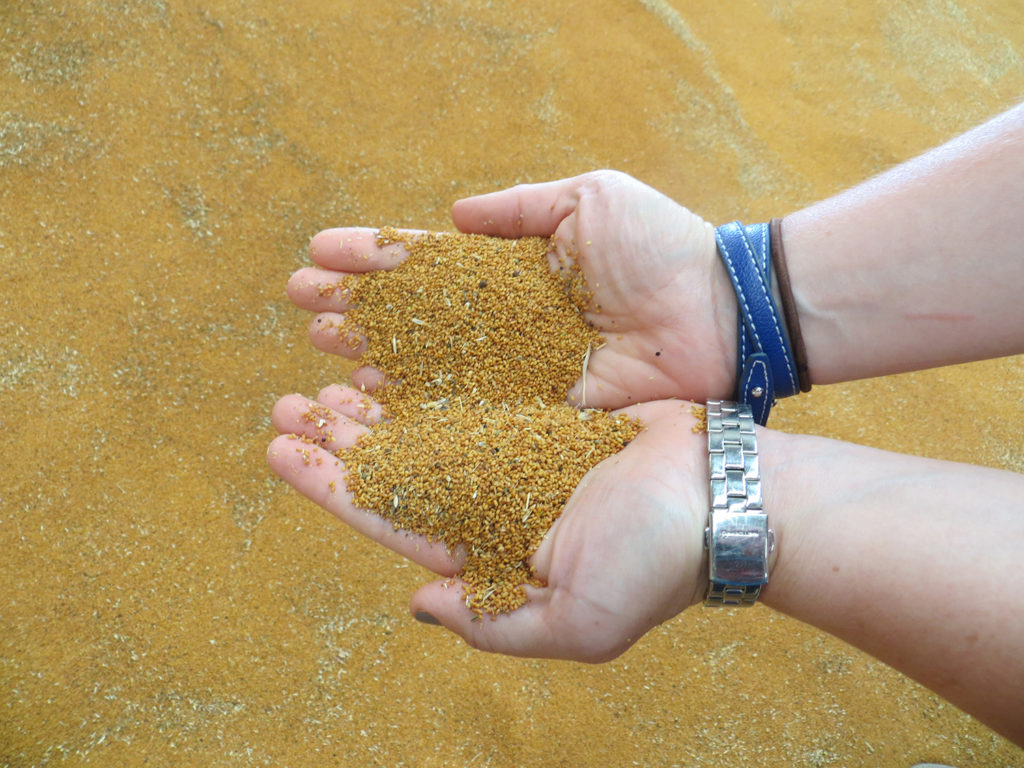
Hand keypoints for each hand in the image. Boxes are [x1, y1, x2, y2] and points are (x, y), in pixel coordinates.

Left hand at [267, 391, 707, 661]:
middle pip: (397, 466)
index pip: (389, 519)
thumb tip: (420, 603)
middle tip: (285, 402)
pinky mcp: (542, 409)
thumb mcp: (577, 622)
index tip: (278, 451)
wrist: (728, 495)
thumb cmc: (658, 563)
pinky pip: (474, 384)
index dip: (331, 485)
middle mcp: (494, 500)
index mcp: (489, 551)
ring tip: (320, 368)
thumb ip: (494, 624)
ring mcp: (516, 452)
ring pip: (427, 421)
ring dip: (374, 400)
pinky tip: (397, 350)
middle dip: (338, 437)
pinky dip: (432, 370)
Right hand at [288, 170, 737, 404]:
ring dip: (371, 364)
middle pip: (415, 321)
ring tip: (320, 356)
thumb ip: (520, 208)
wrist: (722, 315)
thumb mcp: (590, 201)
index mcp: (514, 272)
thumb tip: (452, 216)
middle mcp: (504, 326)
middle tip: (302, 308)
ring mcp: (516, 374)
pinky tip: (371, 406)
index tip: (317, 254)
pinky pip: (466, 418)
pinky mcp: (533, 417)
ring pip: (428, 372)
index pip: (427, 265)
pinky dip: (418, 415)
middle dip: (357, 312)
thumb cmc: (664, 248)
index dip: (374, 260)